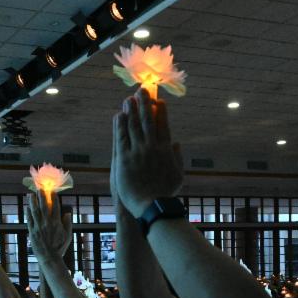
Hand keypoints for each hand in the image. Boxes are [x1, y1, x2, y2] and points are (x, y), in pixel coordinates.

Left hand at [26, 191, 70, 259]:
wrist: (49, 258)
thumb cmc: (60, 248)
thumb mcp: (68, 236)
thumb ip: (68, 224)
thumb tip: (68, 213)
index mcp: (56, 223)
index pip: (56, 207)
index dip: (54, 198)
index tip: (52, 191)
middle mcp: (47, 223)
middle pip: (44, 206)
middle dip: (42, 196)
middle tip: (40, 188)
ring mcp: (38, 227)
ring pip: (35, 211)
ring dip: (32, 202)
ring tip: (30, 194)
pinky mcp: (32, 232)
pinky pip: (29, 220)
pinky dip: (28, 213)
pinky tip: (27, 207)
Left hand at [112, 88, 183, 215]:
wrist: (153, 207)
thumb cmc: (166, 193)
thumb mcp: (178, 175)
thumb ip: (178, 157)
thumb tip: (176, 143)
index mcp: (166, 149)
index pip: (163, 124)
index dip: (160, 110)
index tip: (158, 100)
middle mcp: (152, 147)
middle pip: (147, 120)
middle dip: (145, 103)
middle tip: (142, 90)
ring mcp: (137, 152)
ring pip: (133, 126)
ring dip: (130, 110)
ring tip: (128, 99)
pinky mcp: (124, 159)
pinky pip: (121, 138)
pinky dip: (120, 125)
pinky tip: (118, 115)